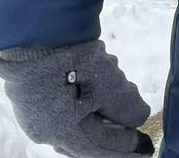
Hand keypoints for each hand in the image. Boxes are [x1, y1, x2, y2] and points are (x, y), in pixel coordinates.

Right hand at [0, 40, 153, 155]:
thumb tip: (137, 119)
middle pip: (85, 137)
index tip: (146, 149)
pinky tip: (98, 81)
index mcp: (62, 134)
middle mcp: (44, 129)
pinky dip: (86, 98)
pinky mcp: (31, 92)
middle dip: (112, 130)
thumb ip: (128, 109)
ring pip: (75, 119)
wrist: (37, 33)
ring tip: (121, 96)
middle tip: (132, 127)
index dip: (126, 148)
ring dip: (100, 110)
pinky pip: (65, 104)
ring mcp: (34, 111)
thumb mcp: (111, 88)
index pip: (100, 149)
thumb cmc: (74, 65)